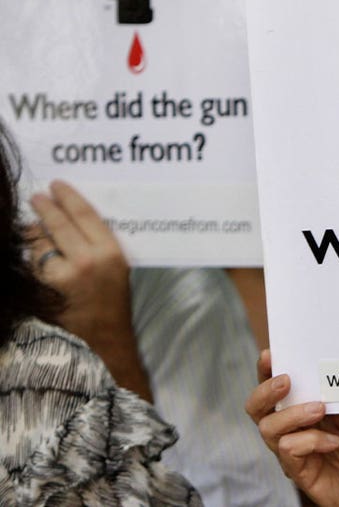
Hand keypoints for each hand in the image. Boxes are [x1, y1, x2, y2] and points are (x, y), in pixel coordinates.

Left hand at [28, 180, 150, 399]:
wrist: (102, 345)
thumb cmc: (111, 306)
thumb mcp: (115, 270)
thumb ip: (96, 244)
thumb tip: (64, 220)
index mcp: (111, 254)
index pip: (86, 215)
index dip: (69, 197)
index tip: (58, 185)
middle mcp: (87, 261)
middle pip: (59, 223)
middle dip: (45, 207)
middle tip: (37, 197)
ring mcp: (62, 277)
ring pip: (40, 243)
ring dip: (34, 234)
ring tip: (33, 227)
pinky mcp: (43, 291)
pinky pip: (31, 265)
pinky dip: (29, 258)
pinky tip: (32, 256)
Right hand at [246, 350, 338, 506]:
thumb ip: (337, 396)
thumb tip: (325, 373)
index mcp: (300, 412)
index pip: (274, 390)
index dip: (266, 372)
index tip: (270, 354)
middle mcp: (290, 431)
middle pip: (256, 409)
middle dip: (265, 390)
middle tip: (287, 381)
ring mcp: (291, 452)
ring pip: (268, 428)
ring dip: (294, 414)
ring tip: (320, 409)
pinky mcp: (298, 472)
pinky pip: (289, 450)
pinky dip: (312, 440)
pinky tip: (334, 442)